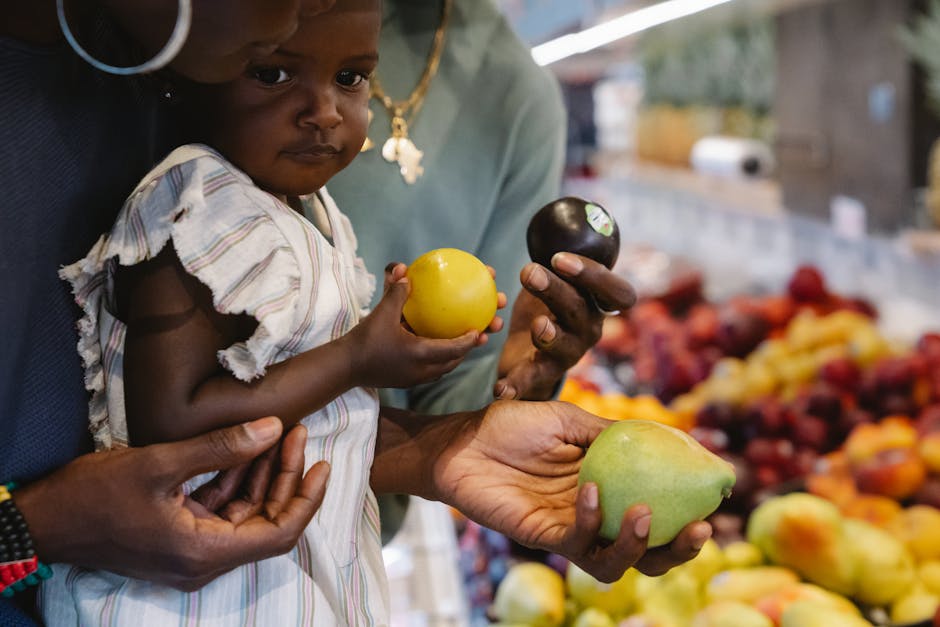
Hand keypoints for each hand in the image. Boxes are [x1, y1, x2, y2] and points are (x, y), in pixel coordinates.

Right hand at [16, 417, 328, 590]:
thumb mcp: (162, 463)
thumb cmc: (94, 495)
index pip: (278, 533)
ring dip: (261, 475)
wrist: (43, 519)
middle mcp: (202, 560)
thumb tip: (274, 428)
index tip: (321, 464)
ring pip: (244, 514)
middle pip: (265, 521)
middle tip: (296, 433)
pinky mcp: (178, 537)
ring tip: (279, 432)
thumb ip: (222, 448)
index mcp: (203, 552)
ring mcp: (190, 551)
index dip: (306, 499)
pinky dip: (235, 481)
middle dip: (285, 476)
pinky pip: (220, 511)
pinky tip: (246, 447)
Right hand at [347, 263, 503, 388]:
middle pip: (456, 359)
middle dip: (473, 344)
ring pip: (446, 366)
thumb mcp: (380, 314)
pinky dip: (443, 355)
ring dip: (460, 352)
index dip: (471, 339)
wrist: (345, 369)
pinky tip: (439, 341)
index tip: (482, 328)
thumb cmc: (363, 341)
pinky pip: (433, 367)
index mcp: (420, 355)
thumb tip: (403, 269)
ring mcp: (416, 378)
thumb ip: (395, 293)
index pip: (454, 349)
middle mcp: (423, 371)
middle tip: (487, 330)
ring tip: (470, 337)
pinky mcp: (408, 380)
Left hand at [431, 401, 710, 581]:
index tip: (718, 495)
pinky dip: (590, 520)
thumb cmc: (513, 425)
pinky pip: (576, 542)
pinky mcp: (542, 536)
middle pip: (648, 550)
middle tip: (700, 530)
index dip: (690, 510)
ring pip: (616, 562)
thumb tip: (667, 438)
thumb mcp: (569, 420)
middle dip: (679, 550)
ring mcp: (570, 529)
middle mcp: (596, 515)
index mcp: (609, 487)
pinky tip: (590, 490)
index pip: (659, 508)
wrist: (465, 440)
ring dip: (638, 546)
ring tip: (646, 516)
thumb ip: (611, 434)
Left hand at [495, 253, 635, 400]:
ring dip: (548, 333)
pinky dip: (516, 385)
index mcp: (596, 304)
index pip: (617, 292)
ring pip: (562, 344)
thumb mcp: (554, 278)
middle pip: (581, 310)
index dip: (594, 276)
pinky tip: (500, 389)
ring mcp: (569, 354)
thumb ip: (557, 260)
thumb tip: (551, 223)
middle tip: (529, 272)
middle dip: (557, 290)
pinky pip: (532, 380)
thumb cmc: (545, 304)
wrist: (530, 351)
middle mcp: (588, 329)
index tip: (561, 259)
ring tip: (537, 326)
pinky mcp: (544, 374)